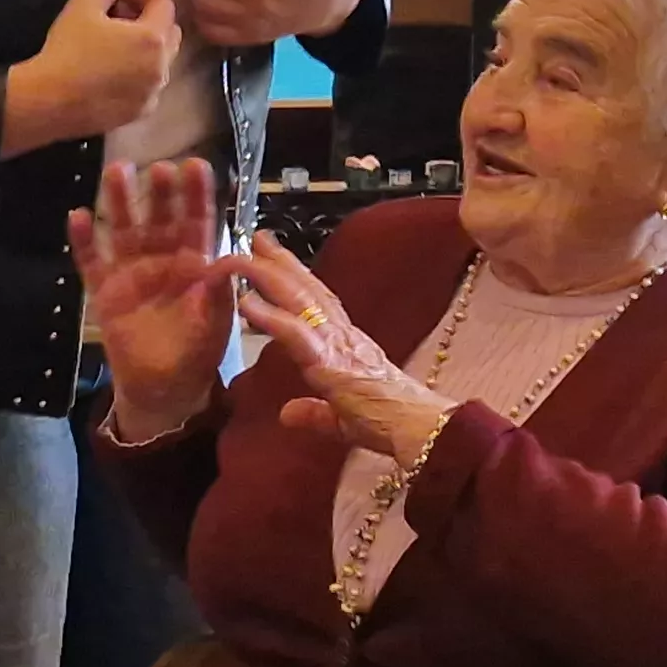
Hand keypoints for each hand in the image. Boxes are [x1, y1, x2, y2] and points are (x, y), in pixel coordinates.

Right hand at [2, 0, 183, 154]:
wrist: (48, 101)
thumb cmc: (67, 49)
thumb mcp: (86, 5)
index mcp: (153, 38)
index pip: (163, 4)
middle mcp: (162, 67)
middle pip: (169, 33)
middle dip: (148, 19)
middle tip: (116, 17)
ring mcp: (153, 93)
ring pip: (161, 61)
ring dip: (145, 47)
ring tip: (112, 44)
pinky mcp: (140, 112)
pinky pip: (149, 86)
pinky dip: (139, 74)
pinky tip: (110, 72)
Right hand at [71, 157, 240, 440]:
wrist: (166, 389)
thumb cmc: (198, 351)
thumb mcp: (217, 322)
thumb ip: (220, 291)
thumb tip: (226, 261)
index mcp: (194, 262)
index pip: (197, 222)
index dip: (197, 195)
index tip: (197, 166)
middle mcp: (162, 259)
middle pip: (159, 218)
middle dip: (160, 192)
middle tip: (159, 167)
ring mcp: (130, 273)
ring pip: (124, 230)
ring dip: (120, 202)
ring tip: (117, 172)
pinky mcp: (104, 292)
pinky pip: (92, 262)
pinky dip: (84, 240)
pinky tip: (77, 215)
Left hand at [229, 233, 454, 461]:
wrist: (422, 429)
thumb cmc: (393, 425)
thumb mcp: (344, 421)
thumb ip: (315, 415)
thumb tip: (288, 413)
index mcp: (348, 346)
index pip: (319, 303)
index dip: (298, 278)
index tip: (276, 258)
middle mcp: (344, 336)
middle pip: (308, 290)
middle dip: (280, 262)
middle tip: (257, 237)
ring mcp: (338, 344)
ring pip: (299, 301)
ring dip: (269, 276)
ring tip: (243, 256)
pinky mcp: (331, 361)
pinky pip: (295, 334)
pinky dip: (270, 316)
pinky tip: (247, 302)